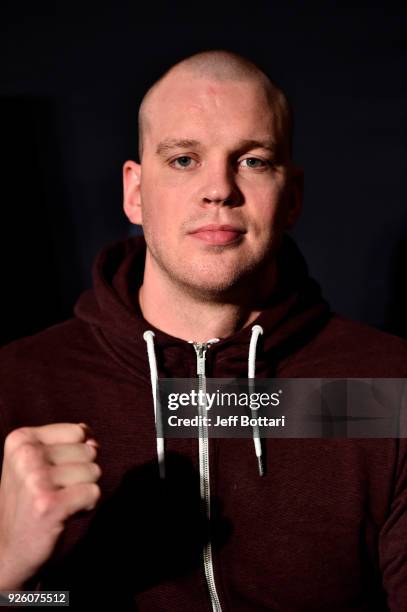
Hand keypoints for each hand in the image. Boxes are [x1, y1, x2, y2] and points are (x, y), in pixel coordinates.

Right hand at [0, 423, 100, 588]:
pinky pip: (93, 493)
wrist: (8, 549)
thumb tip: (93, 441)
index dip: (75, 454)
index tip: (52, 473)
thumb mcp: (41, 461)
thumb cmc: (32, 499)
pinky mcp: (48, 505)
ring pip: (94, 471)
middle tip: (55, 492)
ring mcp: (35, 479)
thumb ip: (69, 443)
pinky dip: (86, 506)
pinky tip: (64, 515)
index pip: (79, 432)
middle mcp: (25, 455)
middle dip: (81, 474)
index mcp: (21, 438)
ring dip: (83, 490)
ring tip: (58, 503)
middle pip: (88, 451)